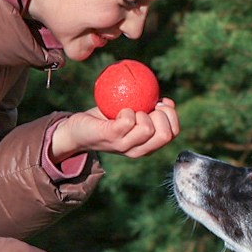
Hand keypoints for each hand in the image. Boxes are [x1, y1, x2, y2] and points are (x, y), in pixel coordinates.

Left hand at [49, 99, 181, 160]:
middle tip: (147, 106)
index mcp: (147, 145)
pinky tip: (119, 111)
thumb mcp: (132, 114)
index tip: (161, 103)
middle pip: (165, 134)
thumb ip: (148, 109)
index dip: (172, 116)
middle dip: (161, 114)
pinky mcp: (111, 136)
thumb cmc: (106, 119)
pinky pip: (128, 121)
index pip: (174, 133)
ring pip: (148, 128)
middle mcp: (138, 150)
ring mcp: (124, 145)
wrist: (77, 130)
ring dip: (141, 112)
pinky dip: (126, 110)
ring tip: (130, 110)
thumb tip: (167, 101)